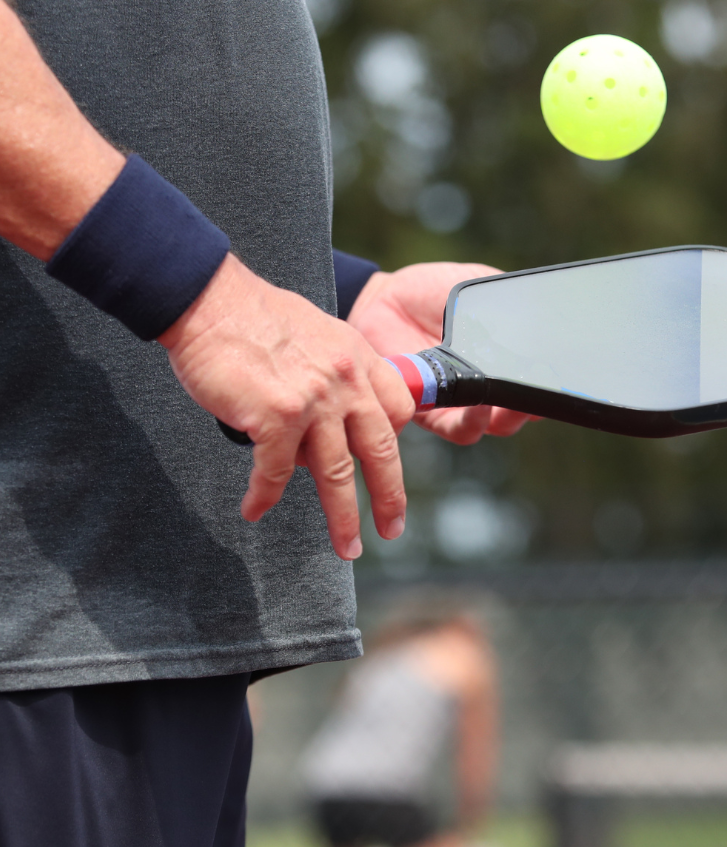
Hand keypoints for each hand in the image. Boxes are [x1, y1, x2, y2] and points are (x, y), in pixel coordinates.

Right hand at [160, 254, 414, 559]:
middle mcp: (346, 381)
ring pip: (337, 474)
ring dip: (342, 518)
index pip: (397, 410)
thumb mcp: (319, 334)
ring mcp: (314, 400)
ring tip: (346, 547)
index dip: (392, 442)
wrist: (208, 300)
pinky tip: (254, 510)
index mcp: (359, 359)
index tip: (384, 467)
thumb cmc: (254, 317)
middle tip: (392, 528)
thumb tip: (335, 417)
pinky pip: (275, 472)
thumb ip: (337, 372)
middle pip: (380, 452)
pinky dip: (263, 496)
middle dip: (390, 498)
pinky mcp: (276, 416)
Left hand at [347, 262, 536, 444]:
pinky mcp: (432, 412)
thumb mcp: (480, 289)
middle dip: (535, 405)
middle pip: (523, 412)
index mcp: (503, 361)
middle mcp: (487, 387)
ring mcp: (461, 403)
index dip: (552, 386)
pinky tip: (477, 401)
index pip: (536, 384)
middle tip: (539, 390)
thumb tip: (539, 319)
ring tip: (513, 400)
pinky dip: (474, 421)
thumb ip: (508, 306)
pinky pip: (460, 429)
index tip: (559, 375)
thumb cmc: (433, 293)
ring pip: (496, 427)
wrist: (386, 298)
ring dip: (510, 418)